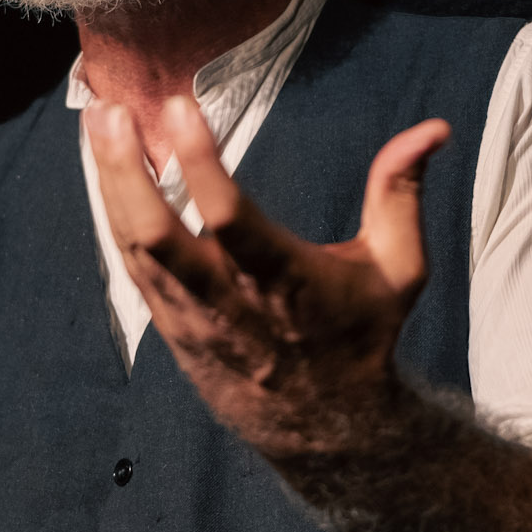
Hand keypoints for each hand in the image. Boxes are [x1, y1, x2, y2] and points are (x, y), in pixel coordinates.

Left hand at [83, 96, 449, 457]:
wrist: (324, 426)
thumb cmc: (363, 334)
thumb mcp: (398, 269)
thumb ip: (401, 193)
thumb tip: (432, 129)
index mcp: (284, 280)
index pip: (229, 218)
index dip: (199, 161)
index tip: (180, 105)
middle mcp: (226, 298)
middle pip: (156, 234)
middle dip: (126, 171)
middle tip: (112, 111)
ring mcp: (190, 313)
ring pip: (133, 244)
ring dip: (110, 180)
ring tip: (98, 118)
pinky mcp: (170, 321)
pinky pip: (130, 259)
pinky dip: (114, 210)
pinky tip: (106, 165)